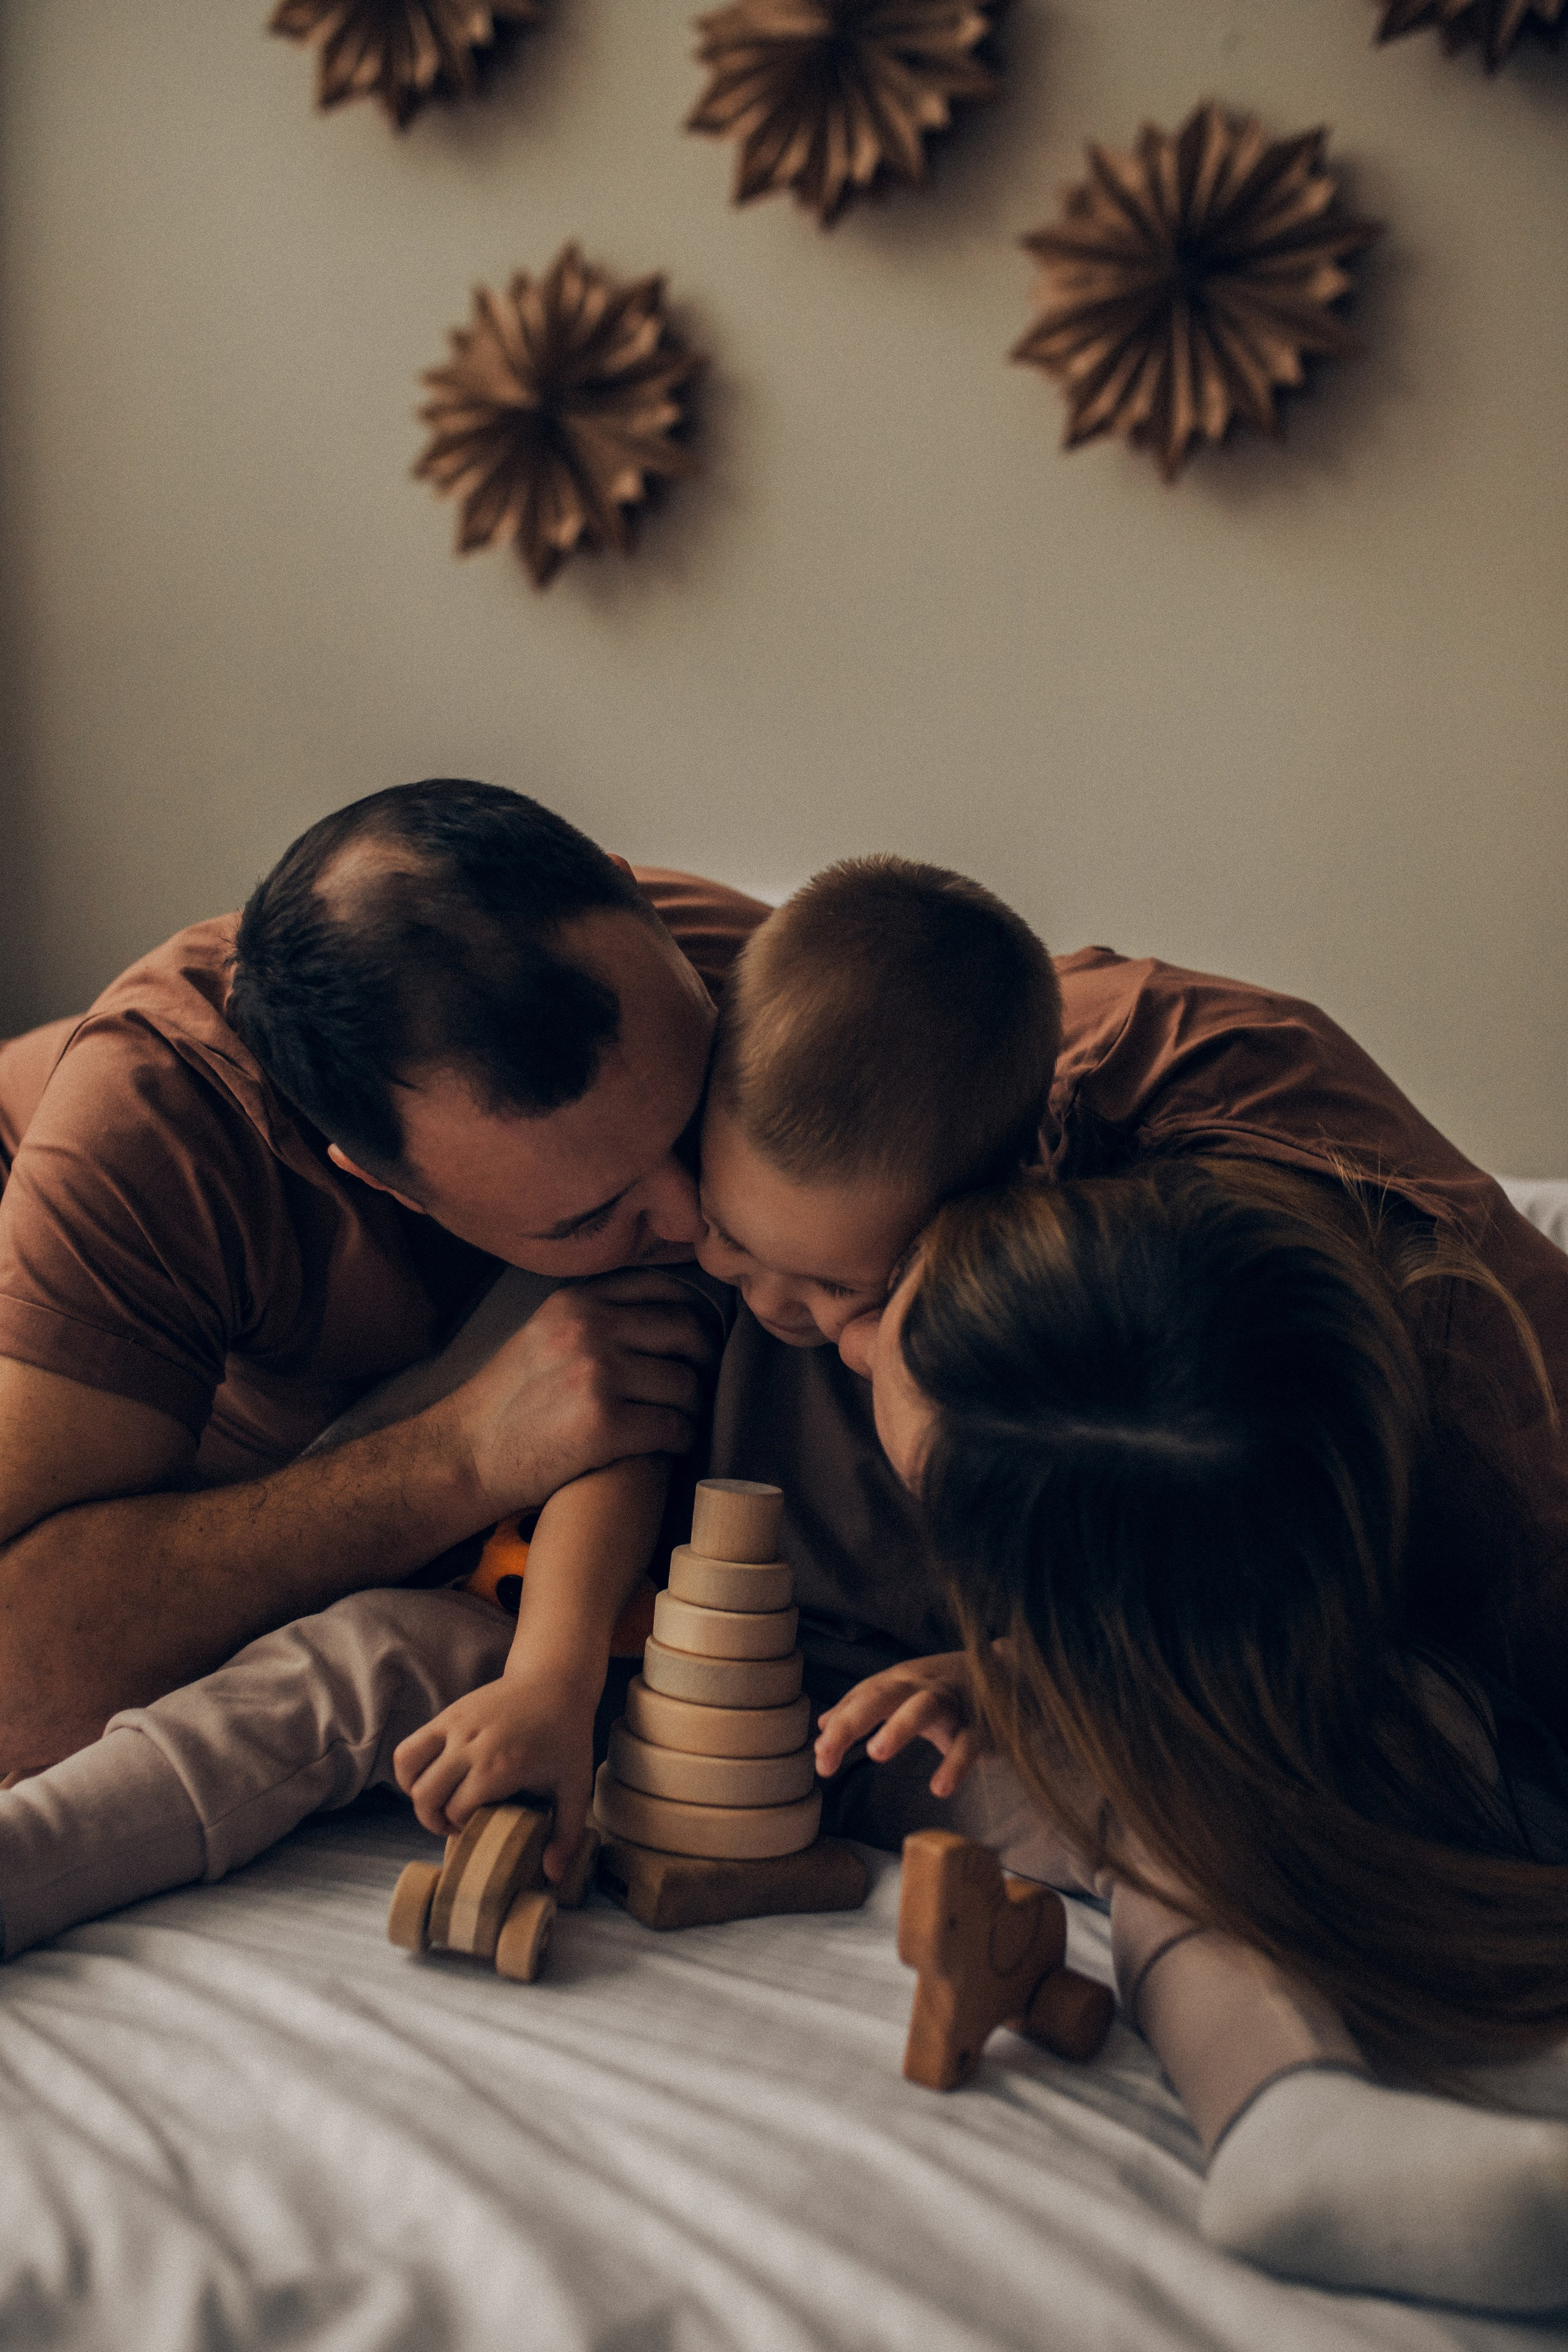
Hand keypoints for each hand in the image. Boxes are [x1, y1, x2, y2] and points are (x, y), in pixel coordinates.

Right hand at [392, 1666, 596, 1879]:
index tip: (480, 1829)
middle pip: (426, 1796)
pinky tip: (432, 1781)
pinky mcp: (447, 1714)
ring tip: (440, 1803)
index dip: (464, 1829)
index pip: (458, 1811)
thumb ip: (566, 1833)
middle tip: (456, 1825)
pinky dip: (409, 1771)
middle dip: (434, 1820)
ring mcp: (454, 1726)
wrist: (554, 1681)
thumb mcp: (575, 1785)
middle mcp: (471, 1745)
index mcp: (500, 1766)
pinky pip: (409, 1749)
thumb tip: (552, 1876)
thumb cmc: (566, 1737)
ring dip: (417, 1795)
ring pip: (409, 1771)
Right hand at [439, 1272, 718, 1518]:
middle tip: (698, 1383)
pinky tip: (670, 1444)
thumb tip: (664, 1316)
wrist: (465, 1454)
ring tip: (679, 1419)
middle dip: (702, 1360)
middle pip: (685, 1331)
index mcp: (575, 1300)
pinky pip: (673, 1426)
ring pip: (685, 1383)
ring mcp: (597, 1375)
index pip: (663, 1287)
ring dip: (692, 1406)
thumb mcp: (543, 1333)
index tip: (694, 1340)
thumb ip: (593, 1317)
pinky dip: (681, 1438)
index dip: (692, 1313)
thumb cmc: (507, 1402)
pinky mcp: (604, 1424)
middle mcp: (588, 1328)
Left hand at [813, 1648, 992, 1799]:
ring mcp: (954, 1702)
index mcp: (902, 1680)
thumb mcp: (904, 1693)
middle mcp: (923, 1686)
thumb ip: (863, 1708)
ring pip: (925, 1707)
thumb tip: (820, 1728)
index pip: (862, 1698)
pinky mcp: (983, 1725)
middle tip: (826, 1752)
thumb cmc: (947, 1689)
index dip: (838, 1727)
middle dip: (854, 1719)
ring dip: (899, 1726)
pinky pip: (968, 1742)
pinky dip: (955, 1764)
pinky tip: (939, 1788)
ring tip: (876, 1753)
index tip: (820, 1760)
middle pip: (884, 1694)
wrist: (1013, 1674)